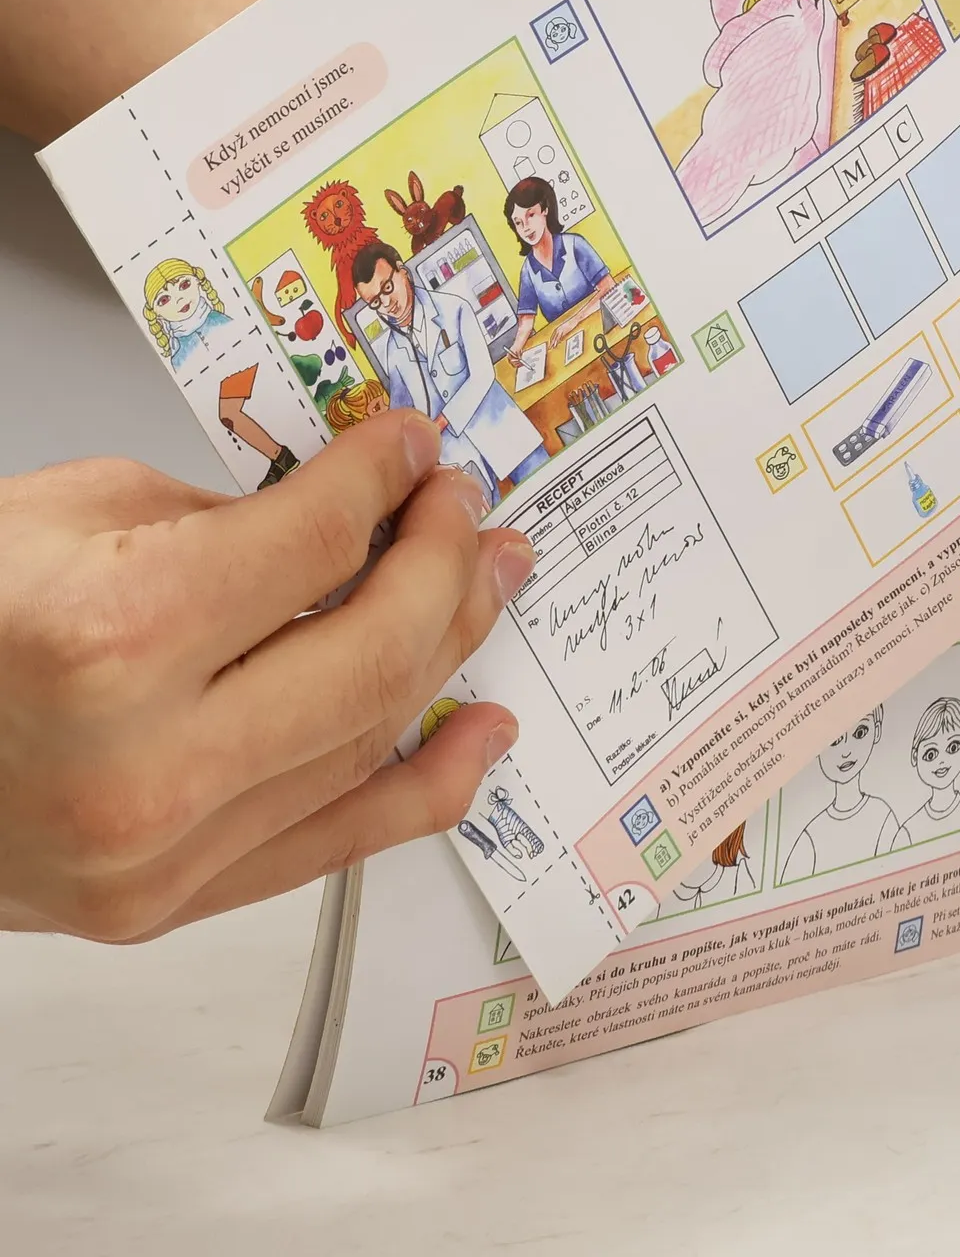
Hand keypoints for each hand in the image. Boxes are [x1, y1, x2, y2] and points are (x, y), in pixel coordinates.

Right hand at [0, 410, 533, 941]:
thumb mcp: (71, 514)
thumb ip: (227, 519)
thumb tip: (356, 514)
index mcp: (111, 637)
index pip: (314, 544)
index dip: (386, 480)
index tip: (419, 448)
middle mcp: (145, 761)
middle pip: (370, 650)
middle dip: (444, 561)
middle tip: (470, 510)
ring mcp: (159, 854)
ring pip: (369, 740)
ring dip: (452, 650)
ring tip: (493, 583)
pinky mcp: (166, 907)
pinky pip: (336, 845)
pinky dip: (428, 788)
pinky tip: (482, 730)